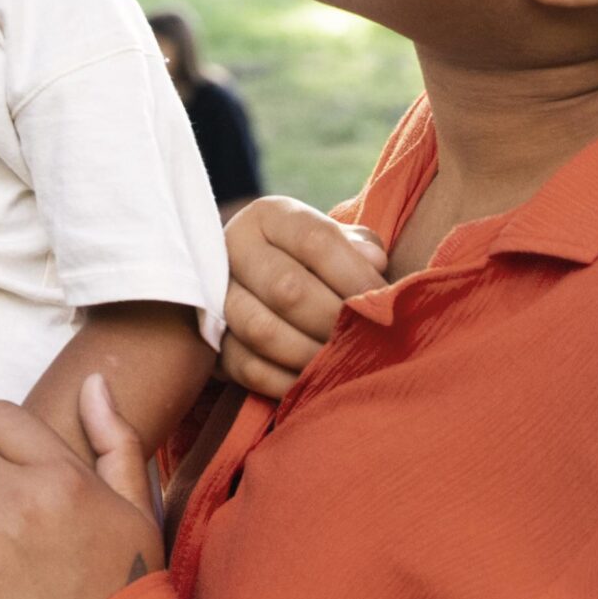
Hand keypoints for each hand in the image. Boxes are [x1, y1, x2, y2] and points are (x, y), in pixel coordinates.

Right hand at [218, 195, 387, 398]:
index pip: (315, 240)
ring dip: (310, 354)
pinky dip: (286, 381)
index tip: (386, 303)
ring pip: (262, 330)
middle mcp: (233, 247)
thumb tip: (373, 263)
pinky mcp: (212, 339)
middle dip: (334, 321)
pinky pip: (247, 367)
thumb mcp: (339, 242)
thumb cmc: (318, 263)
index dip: (356, 275)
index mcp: (269, 217)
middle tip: (366, 340)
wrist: (266, 286)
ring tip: (342, 362)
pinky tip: (314, 381)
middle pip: (286, 288)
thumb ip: (360, 247)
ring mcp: (215, 295)